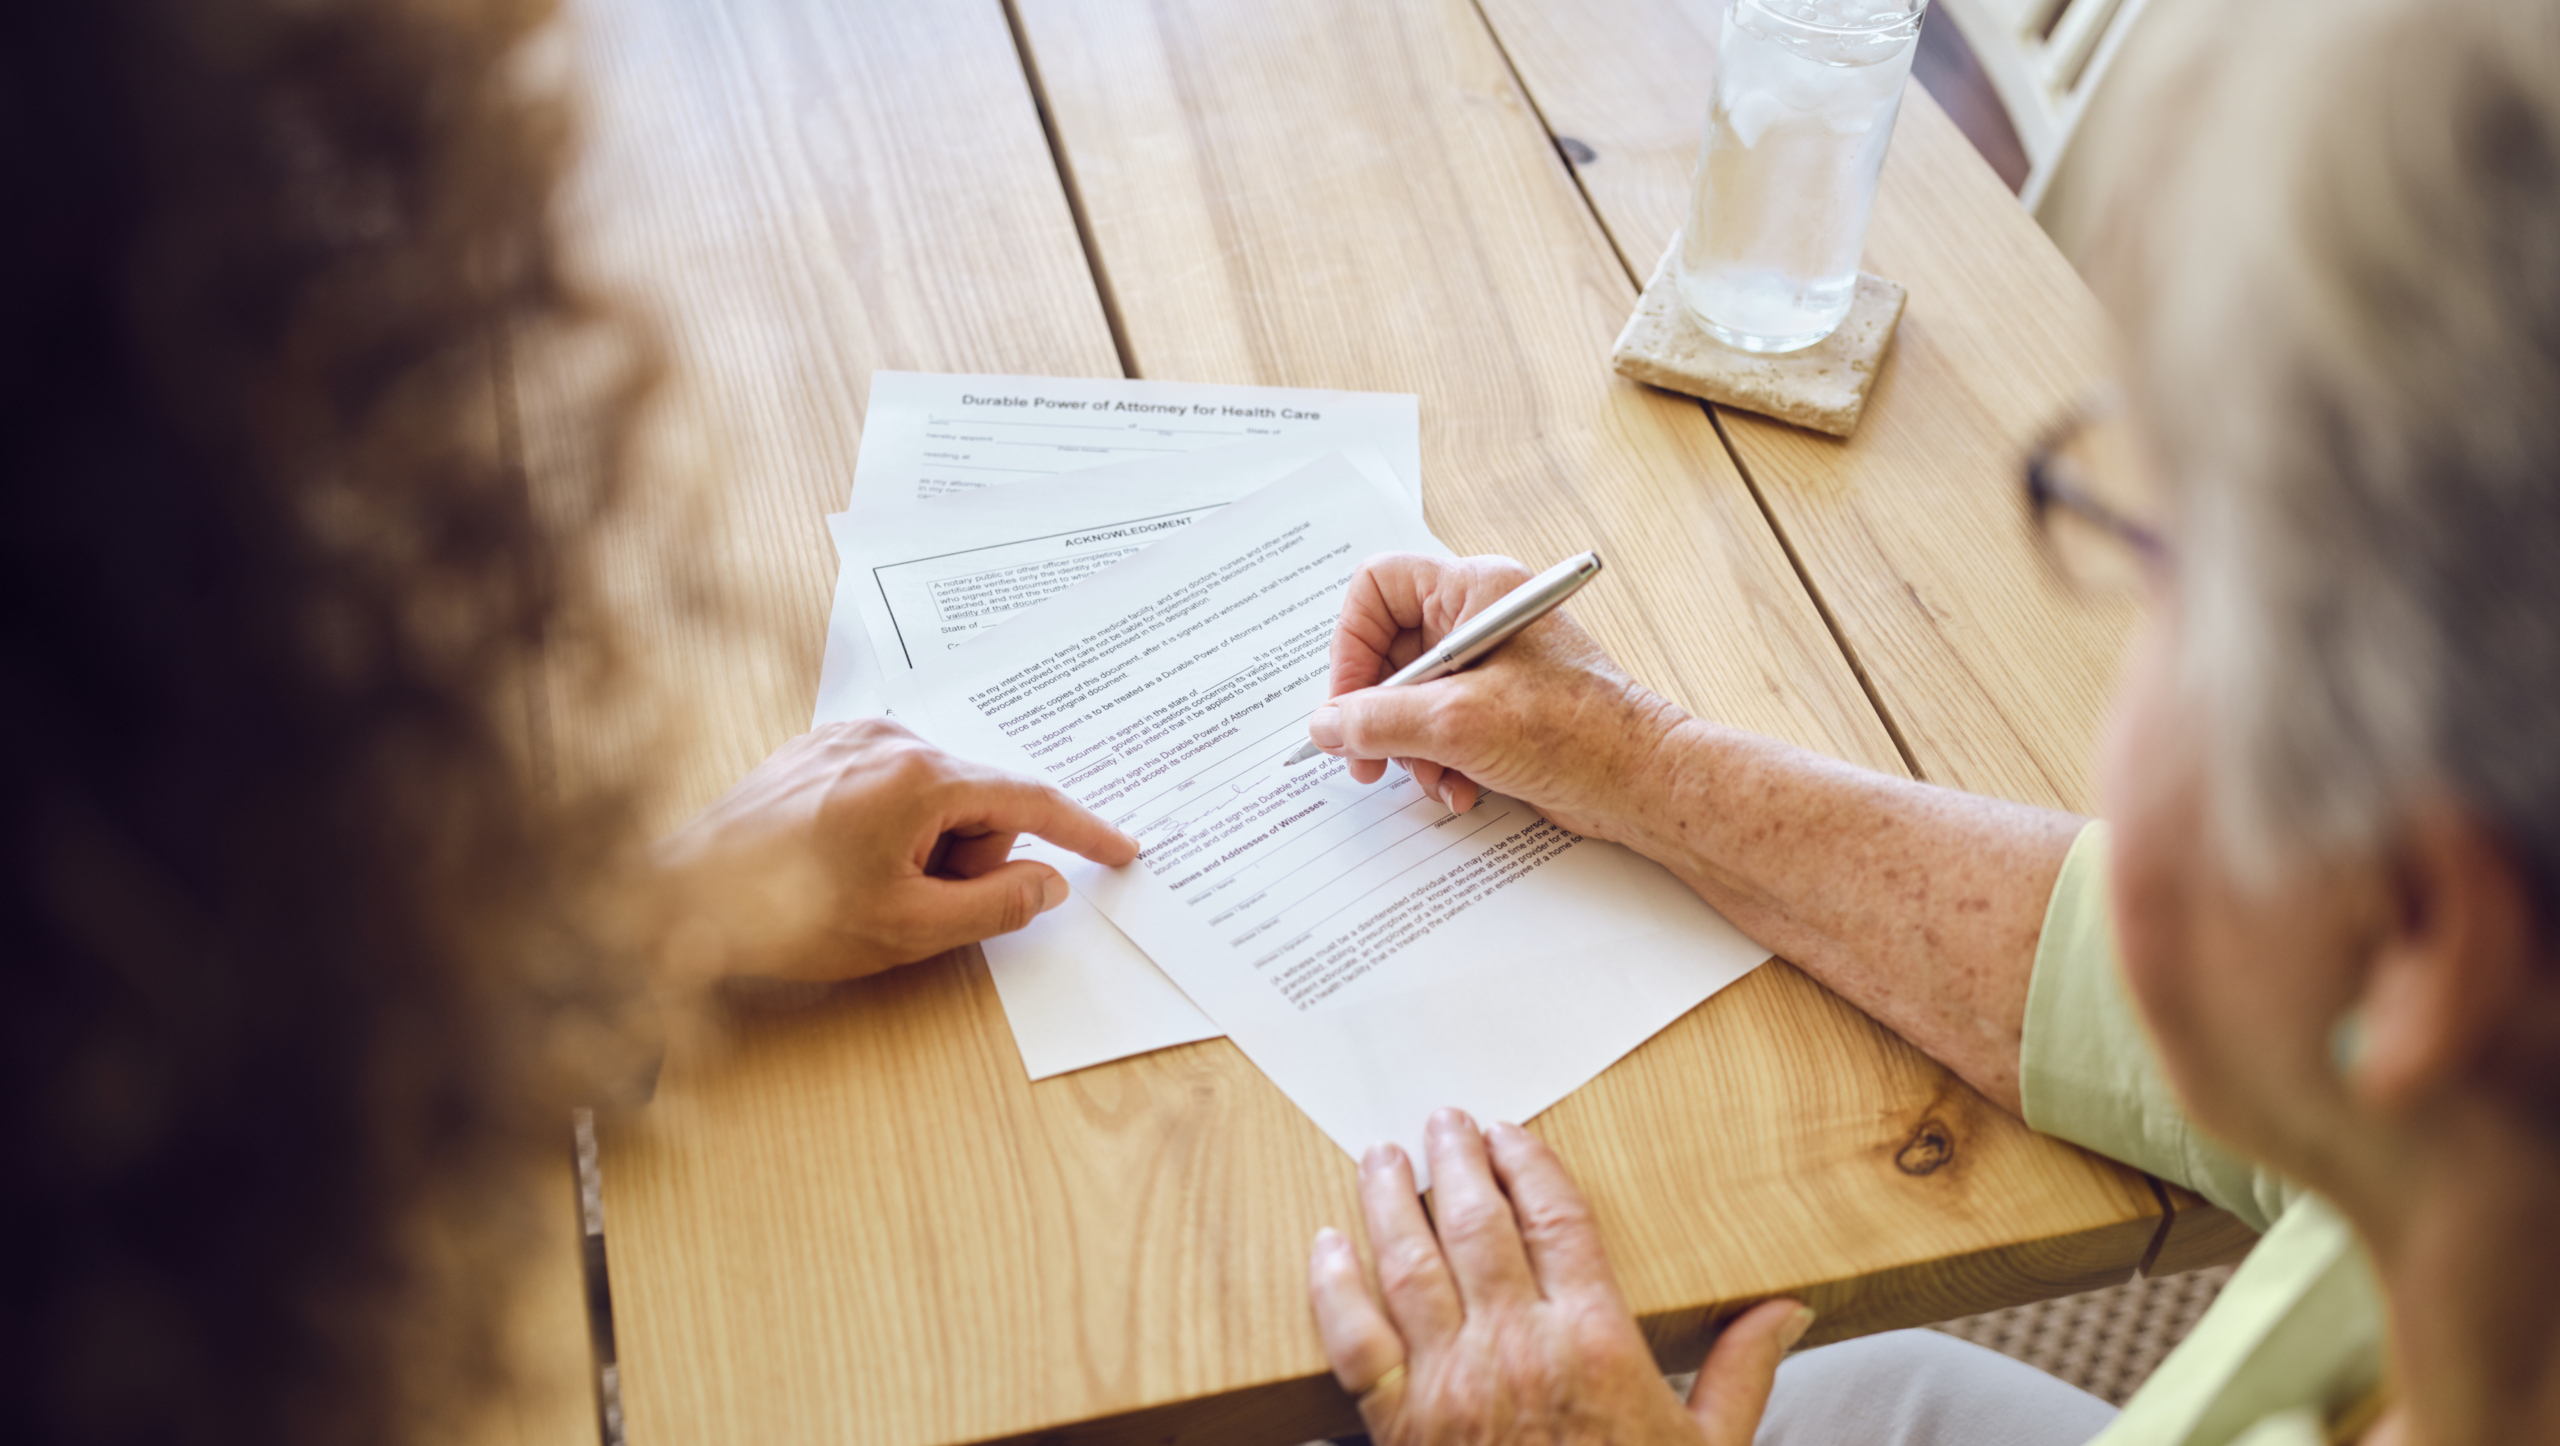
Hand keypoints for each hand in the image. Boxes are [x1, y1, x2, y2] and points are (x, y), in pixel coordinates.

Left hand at [651, 718, 1137, 984]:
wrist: (678, 899)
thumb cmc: (786, 916)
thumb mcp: (909, 929)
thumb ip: (996, 905)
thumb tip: (1048, 882)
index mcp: (921, 776)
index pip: (1029, 799)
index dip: (1082, 831)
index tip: (1121, 851)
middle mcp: (890, 737)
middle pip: (979, 799)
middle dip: (971, 856)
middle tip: (919, 905)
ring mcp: (850, 736)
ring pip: (936, 794)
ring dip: (928, 845)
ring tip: (868, 887)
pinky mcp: (820, 747)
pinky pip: (892, 784)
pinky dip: (894, 827)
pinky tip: (847, 864)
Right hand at [1305, 553, 1688, 840]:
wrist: (1644, 784)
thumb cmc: (1579, 734)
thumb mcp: (1457, 723)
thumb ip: (1377, 720)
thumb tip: (1326, 726)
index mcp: (1475, 590)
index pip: (1377, 588)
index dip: (1351, 644)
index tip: (1347, 701)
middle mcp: (1480, 619)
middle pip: (1388, 652)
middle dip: (1376, 713)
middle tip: (1366, 758)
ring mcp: (1490, 666)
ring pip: (1409, 698)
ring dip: (1410, 748)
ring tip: (1435, 778)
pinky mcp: (1499, 710)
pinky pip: (1439, 729)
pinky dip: (1438, 762)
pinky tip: (1461, 788)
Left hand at [1309, 1109, 1812, 1445]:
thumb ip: (1739, 1372)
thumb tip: (1784, 1308)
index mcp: (1595, 1344)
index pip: (1556, 1221)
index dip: (1528, 1163)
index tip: (1509, 1132)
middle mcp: (1516, 1350)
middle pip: (1476, 1224)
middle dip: (1456, 1160)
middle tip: (1442, 1119)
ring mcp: (1449, 1385)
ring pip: (1407, 1263)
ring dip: (1391, 1200)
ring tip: (1384, 1157)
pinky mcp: (1398, 1425)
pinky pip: (1352, 1338)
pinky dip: (1332, 1285)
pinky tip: (1326, 1245)